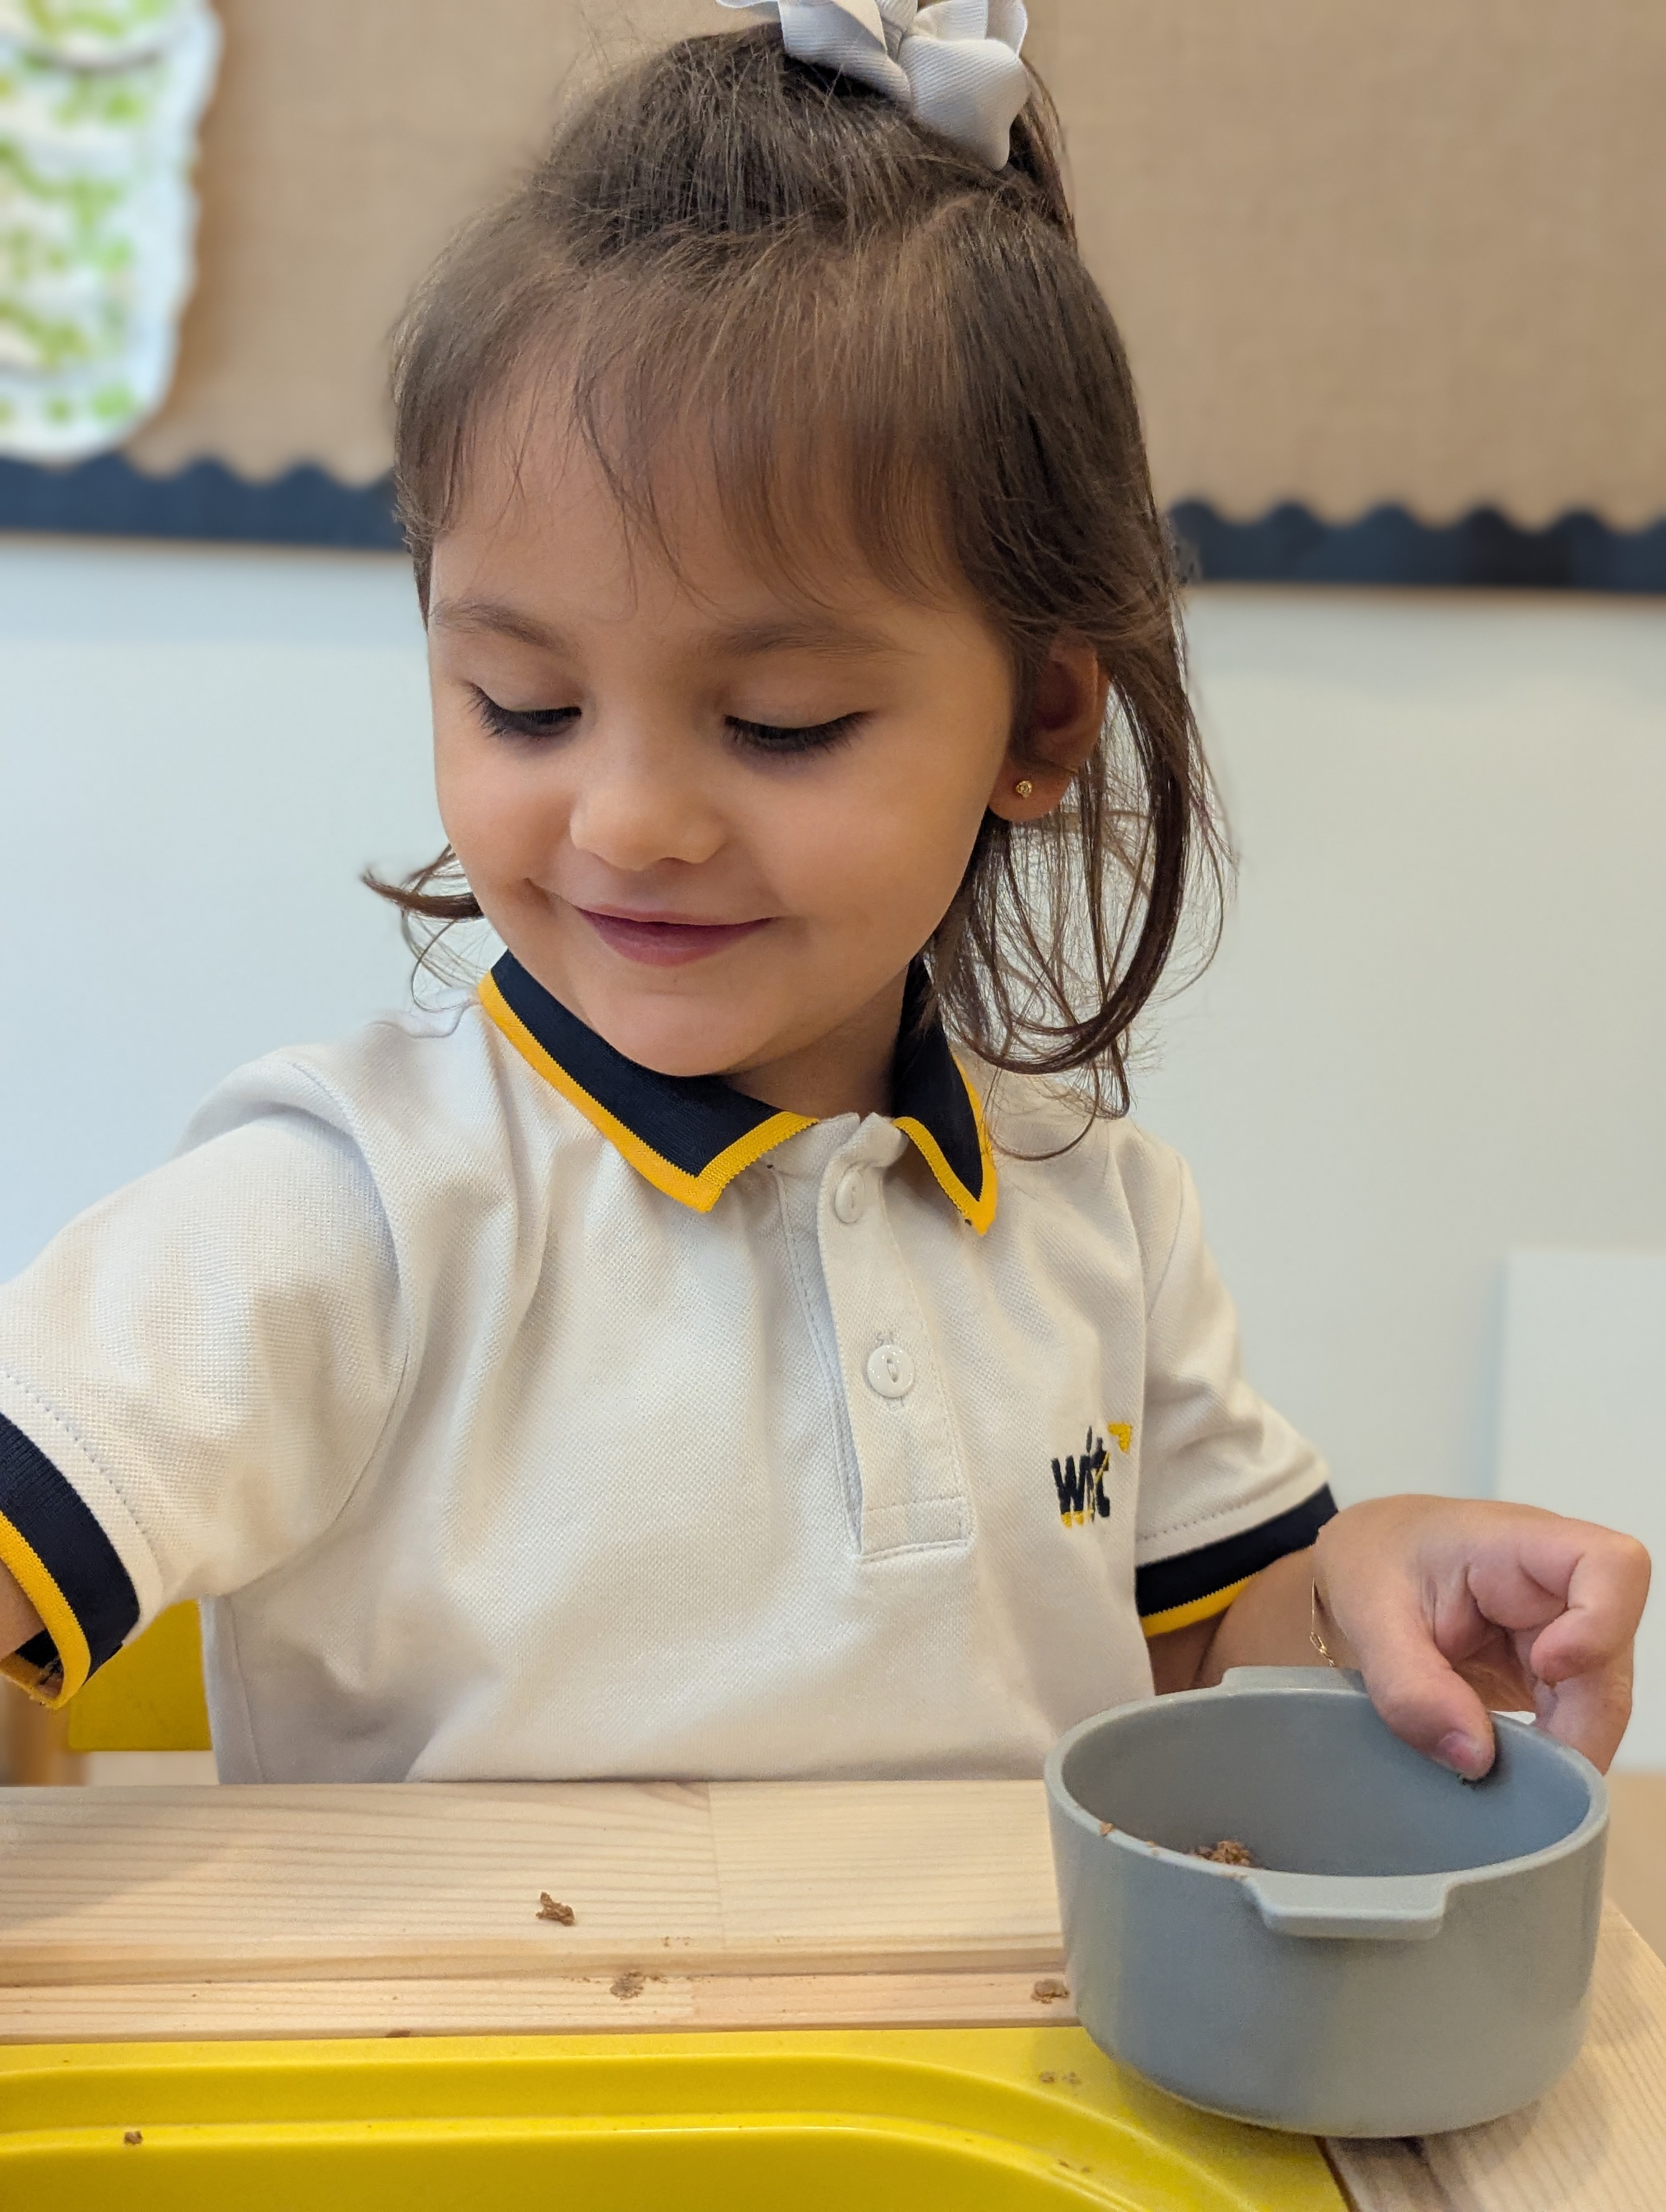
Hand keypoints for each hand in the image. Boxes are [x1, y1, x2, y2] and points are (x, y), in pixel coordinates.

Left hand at [1314, 1496, 1650, 1775]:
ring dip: (1561, 1751)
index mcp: (1515, 1544)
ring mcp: (1560, 1630)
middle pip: (1610, 1659)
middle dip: (1576, 1727)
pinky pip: (1571, 1721)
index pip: (1611, 1565)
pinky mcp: (1550, 1671)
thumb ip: (1409, 1685)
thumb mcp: (1368, 1615)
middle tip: (1517, 1776)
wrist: (1368, 1564)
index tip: (1545, 1669)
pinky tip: (1504, 1771)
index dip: (1601, 1625)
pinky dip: (1544, 1755)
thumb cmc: (1372, 1562)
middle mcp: (1555, 1586)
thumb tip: (1476, 1758)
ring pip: (1598, 1702)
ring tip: (1501, 1779)